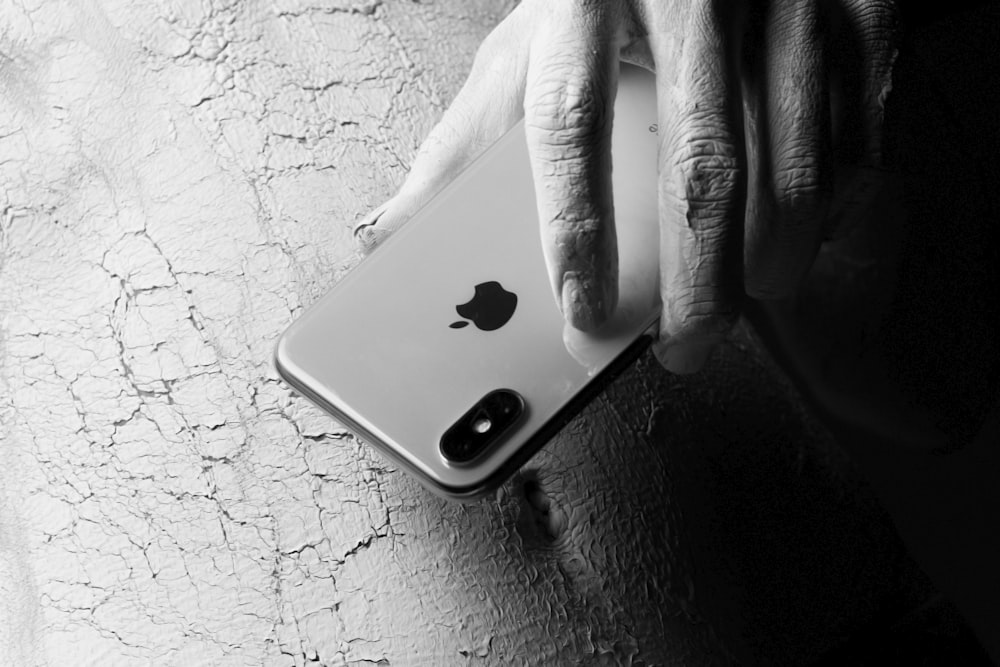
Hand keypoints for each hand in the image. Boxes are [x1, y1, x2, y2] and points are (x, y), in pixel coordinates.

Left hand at [353, 0, 898, 372]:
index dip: (578, 237)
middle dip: (698, 285)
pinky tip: (806, 230)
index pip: (570, 129)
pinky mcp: (852, 9)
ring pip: (793, 162)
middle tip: (681, 350)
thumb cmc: (593, 0)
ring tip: (748, 304)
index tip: (584, 323)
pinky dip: (839, 199)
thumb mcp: (516, 57)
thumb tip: (380, 241)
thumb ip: (458, 151)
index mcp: (578, 5)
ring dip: (773, 258)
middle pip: (700, 167)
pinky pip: (858, 128)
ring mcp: (778, 1)